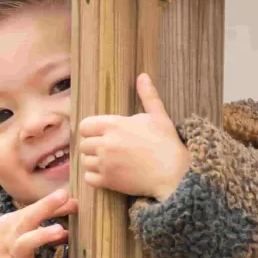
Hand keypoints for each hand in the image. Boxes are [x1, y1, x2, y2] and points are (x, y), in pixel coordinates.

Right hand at [0, 189, 77, 257]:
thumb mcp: (14, 232)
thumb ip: (40, 230)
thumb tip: (67, 229)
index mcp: (14, 220)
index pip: (35, 208)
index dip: (53, 202)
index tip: (72, 195)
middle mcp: (11, 232)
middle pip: (28, 216)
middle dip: (46, 206)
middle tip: (64, 196)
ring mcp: (9, 250)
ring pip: (25, 241)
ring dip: (42, 235)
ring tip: (61, 231)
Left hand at [78, 73, 189, 200]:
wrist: (174, 174)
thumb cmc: (166, 143)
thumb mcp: (158, 116)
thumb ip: (147, 96)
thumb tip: (143, 76)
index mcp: (114, 125)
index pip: (85, 125)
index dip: (91, 130)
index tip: (99, 134)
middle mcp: (106, 143)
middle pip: (83, 144)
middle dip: (93, 146)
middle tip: (106, 149)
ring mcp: (106, 163)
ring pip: (85, 161)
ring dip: (93, 162)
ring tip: (107, 162)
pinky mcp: (108, 181)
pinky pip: (88, 178)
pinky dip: (94, 177)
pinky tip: (107, 174)